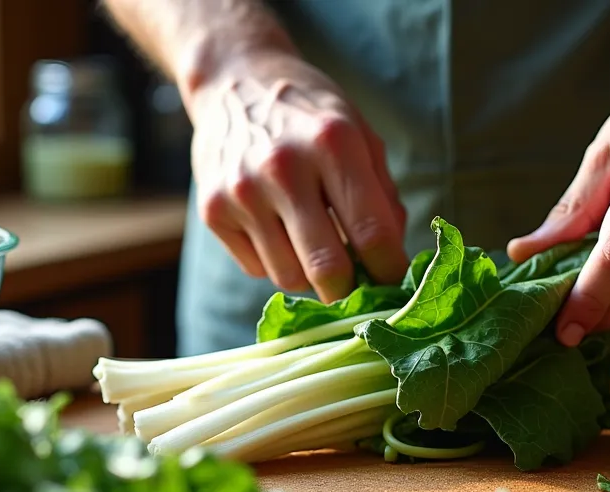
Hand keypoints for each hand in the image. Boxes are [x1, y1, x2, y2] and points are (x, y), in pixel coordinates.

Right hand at [185, 50, 406, 300]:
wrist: (234, 81)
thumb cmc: (309, 114)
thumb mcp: (359, 134)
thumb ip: (383, 195)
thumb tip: (393, 261)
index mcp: (332, 144)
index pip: (372, 233)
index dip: (390, 271)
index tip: (397, 285)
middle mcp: (284, 168)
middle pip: (328, 268)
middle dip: (349, 292)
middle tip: (359, 290)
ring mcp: (242, 192)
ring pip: (289, 277)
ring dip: (310, 274)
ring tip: (313, 244)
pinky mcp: (212, 210)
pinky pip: (257, 268)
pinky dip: (276, 260)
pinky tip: (277, 227)